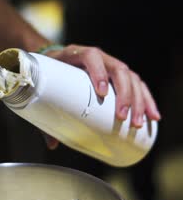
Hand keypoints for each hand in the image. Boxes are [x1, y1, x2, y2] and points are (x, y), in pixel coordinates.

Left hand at [43, 44, 160, 149]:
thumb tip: (53, 145)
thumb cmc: (50, 75)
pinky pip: (138, 85)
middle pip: (118, 69)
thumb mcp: (46, 88)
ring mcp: (111, 65)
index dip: (98, 72)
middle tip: (123, 117)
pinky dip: (147, 101)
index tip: (102, 92)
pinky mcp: (120, 76)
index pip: (91, 56)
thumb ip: (46, 114)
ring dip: (138, 101)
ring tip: (138, 122)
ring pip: (131, 78)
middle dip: (124, 94)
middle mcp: (97, 57)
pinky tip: (153, 116)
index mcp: (75, 54)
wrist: (54, 60)